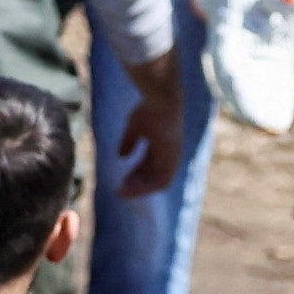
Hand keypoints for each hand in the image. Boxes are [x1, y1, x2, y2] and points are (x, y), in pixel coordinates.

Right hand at [113, 53, 188, 196]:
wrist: (163, 101)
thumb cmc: (148, 108)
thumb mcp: (135, 125)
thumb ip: (129, 141)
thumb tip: (121, 156)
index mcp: (163, 142)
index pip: (150, 162)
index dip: (136, 171)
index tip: (123, 179)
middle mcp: (170, 153)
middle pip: (153, 174)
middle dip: (136, 183)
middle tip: (119, 190)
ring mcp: (173, 158)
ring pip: (158, 182)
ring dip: (139, 189)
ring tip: (122, 192)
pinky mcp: (173, 161)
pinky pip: (160, 183)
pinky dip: (145, 188)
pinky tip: (130, 189)